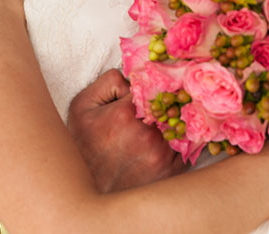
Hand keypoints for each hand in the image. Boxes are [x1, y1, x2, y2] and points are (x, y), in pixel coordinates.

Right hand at [67, 69, 185, 191]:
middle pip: (170, 101)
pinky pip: (186, 144)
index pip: (153, 82)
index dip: (151, 84)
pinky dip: (180, 139)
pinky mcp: (173, 170)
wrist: (88, 194)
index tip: (149, 89)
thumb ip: (109, 81)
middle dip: (166, 100)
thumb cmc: (84, 146)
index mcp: (126, 113)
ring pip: (181, 122)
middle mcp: (148, 133)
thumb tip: (135, 74)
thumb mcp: (83, 106)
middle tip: (157, 104)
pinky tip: (165, 140)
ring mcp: (163, 154)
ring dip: (175, 119)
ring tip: (159, 123)